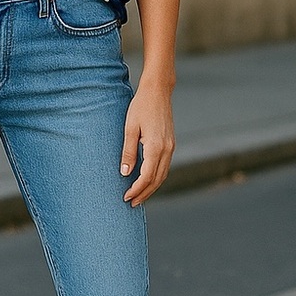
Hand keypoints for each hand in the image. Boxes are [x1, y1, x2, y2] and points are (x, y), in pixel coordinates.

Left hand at [120, 84, 174, 206]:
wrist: (158, 91)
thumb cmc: (141, 106)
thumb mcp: (130, 128)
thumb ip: (128, 151)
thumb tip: (124, 173)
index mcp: (156, 147)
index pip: (146, 176)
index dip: (136, 189)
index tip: (126, 197)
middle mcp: (167, 150)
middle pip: (157, 180)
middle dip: (144, 193)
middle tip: (131, 203)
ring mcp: (171, 147)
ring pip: (163, 175)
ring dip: (151, 187)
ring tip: (138, 196)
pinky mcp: (171, 143)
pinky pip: (165, 166)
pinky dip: (156, 177)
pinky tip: (147, 180)